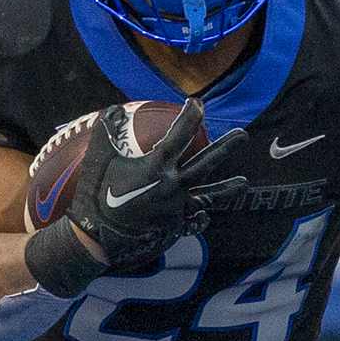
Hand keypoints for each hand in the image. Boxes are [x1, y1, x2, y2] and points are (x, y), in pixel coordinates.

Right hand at [66, 98, 251, 270]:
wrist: (95, 236)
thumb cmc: (94, 194)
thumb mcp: (97, 158)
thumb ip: (106, 131)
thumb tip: (115, 110)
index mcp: (156, 166)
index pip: (180, 134)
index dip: (190, 115)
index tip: (196, 104)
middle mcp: (172, 185)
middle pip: (206, 163)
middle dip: (226, 147)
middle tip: (243, 135)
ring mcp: (175, 207)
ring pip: (208, 195)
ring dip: (227, 188)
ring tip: (244, 182)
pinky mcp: (172, 225)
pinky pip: (192, 221)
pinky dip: (200, 218)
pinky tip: (207, 214)